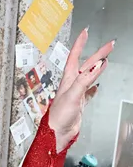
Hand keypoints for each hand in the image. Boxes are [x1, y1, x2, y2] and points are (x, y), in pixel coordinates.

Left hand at [48, 30, 114, 151]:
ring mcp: (76, 94)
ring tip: (106, 59)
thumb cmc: (59, 116)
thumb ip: (85, 79)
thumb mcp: (73, 94)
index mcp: (68, 79)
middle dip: (98, 54)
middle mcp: (72, 84)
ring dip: (97, 67)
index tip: (85, 32)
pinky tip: (97, 85)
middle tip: (110, 45)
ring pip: (89, 76)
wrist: (57, 134)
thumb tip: (97, 65)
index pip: (74, 57)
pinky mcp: (80, 104)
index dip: (80, 44)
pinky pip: (89, 92)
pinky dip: (94, 87)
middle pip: (87, 65)